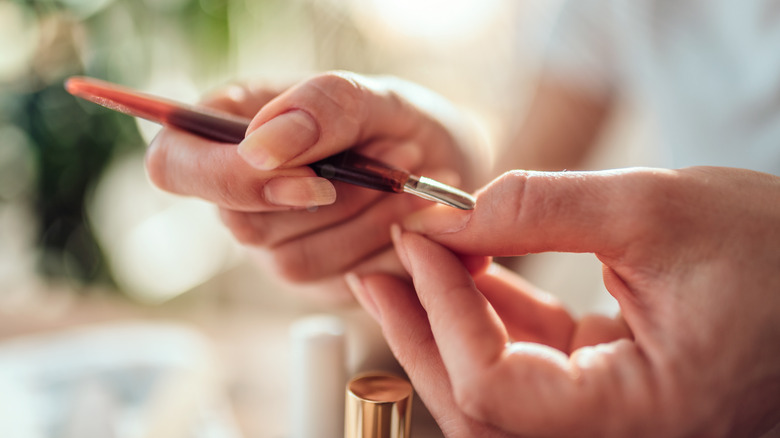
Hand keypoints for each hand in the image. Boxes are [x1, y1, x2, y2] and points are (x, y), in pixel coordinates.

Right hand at [145, 72, 487, 301]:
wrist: (447, 166)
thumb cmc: (398, 121)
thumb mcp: (375, 95)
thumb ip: (322, 106)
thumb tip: (259, 148)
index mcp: (231, 129)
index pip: (173, 163)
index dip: (225, 175)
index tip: (309, 174)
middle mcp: (239, 194)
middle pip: (239, 222)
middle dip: (331, 196)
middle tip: (399, 155)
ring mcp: (272, 243)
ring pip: (292, 259)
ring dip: (365, 219)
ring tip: (409, 180)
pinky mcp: (312, 278)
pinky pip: (334, 282)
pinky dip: (382, 246)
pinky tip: (407, 215)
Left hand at [347, 167, 779, 436]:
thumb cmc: (778, 248)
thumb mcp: (652, 209)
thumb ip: (539, 209)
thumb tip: (449, 215)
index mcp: (638, 418)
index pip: (494, 387)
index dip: (441, 311)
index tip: (417, 239)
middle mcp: (618, 434)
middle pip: (480, 404)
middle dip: (421, 330)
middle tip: (380, 268)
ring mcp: (611, 414)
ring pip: (498, 385)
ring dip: (450, 320)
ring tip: (412, 259)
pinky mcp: (609, 383)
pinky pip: (532, 360)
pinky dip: (494, 312)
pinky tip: (468, 264)